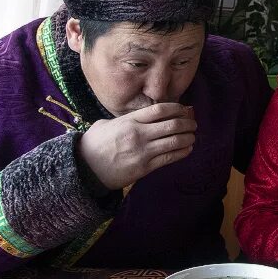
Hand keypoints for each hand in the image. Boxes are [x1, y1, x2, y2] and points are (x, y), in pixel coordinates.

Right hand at [77, 103, 195, 189]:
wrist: (84, 170)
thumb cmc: (94, 145)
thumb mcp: (106, 124)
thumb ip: (126, 118)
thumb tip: (146, 114)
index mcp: (129, 121)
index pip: (160, 109)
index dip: (177, 108)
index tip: (184, 109)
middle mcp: (138, 134)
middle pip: (172, 124)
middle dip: (187, 123)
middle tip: (193, 123)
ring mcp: (143, 152)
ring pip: (175, 141)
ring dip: (188, 137)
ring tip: (192, 135)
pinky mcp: (145, 167)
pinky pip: (170, 158)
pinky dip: (183, 151)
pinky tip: (188, 148)